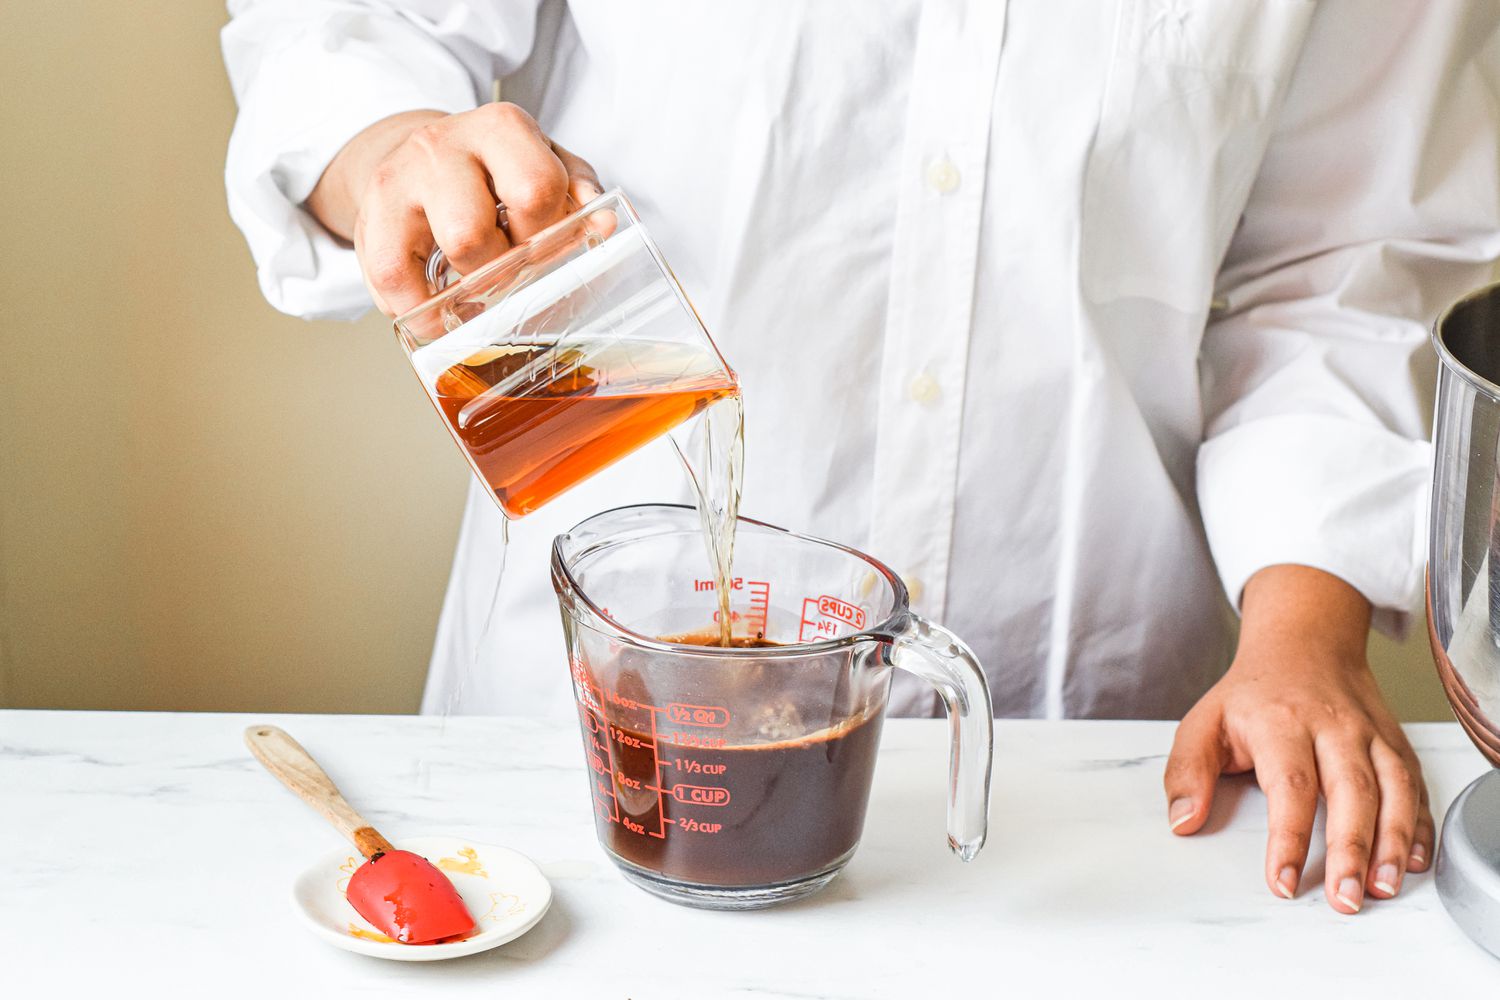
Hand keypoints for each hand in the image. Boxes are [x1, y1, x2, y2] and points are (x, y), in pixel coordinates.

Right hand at [305, 104, 602, 315]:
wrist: (416, 157)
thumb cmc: (490, 171)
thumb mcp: (541, 165)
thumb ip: (576, 193)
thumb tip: (602, 226)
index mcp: (501, 128)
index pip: (535, 189)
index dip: (546, 235)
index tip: (543, 250)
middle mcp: (444, 145)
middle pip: (480, 229)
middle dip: (504, 266)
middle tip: (508, 270)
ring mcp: (400, 180)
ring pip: (446, 251)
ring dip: (471, 287)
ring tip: (477, 288)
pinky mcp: (368, 218)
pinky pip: (393, 280)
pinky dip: (422, 311)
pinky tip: (441, 314)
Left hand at [1164, 565, 1433, 913]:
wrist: (1304, 643)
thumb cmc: (1252, 694)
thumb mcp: (1203, 722)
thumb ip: (1187, 772)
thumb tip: (1183, 821)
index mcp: (1281, 723)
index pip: (1289, 786)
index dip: (1288, 838)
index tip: (1281, 882)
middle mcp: (1333, 728)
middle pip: (1350, 792)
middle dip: (1351, 851)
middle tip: (1345, 899)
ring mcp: (1370, 735)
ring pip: (1393, 790)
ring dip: (1393, 843)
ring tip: (1383, 888)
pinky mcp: (1396, 744)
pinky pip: (1416, 787)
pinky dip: (1421, 826)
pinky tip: (1414, 860)